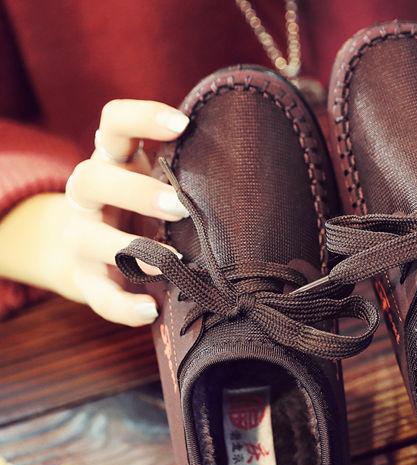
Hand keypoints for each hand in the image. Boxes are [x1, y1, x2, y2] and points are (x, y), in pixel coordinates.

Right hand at [56, 99, 192, 324]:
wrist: (90, 256)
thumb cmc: (141, 212)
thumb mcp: (157, 185)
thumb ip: (186, 175)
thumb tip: (252, 169)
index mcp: (112, 163)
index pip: (114, 123)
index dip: (142, 117)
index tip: (183, 124)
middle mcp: (88, 197)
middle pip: (90, 178)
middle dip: (136, 192)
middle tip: (180, 208)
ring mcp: (81, 238)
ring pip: (86, 238)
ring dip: (132, 250)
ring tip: (173, 265)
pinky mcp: (85, 280)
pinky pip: (98, 294)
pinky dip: (122, 306)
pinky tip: (151, 310)